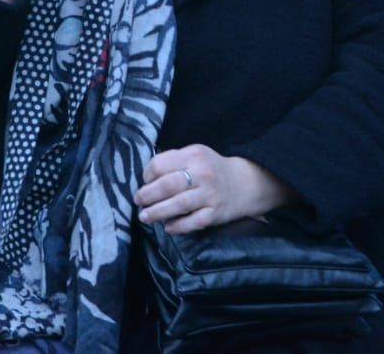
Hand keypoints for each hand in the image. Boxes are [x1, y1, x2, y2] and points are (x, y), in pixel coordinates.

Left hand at [135, 145, 296, 234]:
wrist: (245, 183)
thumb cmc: (212, 169)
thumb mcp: (195, 155)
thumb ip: (173, 161)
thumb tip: (146, 177)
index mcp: (194, 155)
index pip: (161, 164)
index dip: (147, 175)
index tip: (143, 182)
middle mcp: (202, 173)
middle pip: (167, 185)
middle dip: (147, 195)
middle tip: (138, 201)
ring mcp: (210, 195)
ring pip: (177, 205)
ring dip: (156, 212)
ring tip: (144, 216)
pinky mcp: (215, 213)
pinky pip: (192, 222)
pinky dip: (177, 226)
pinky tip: (168, 227)